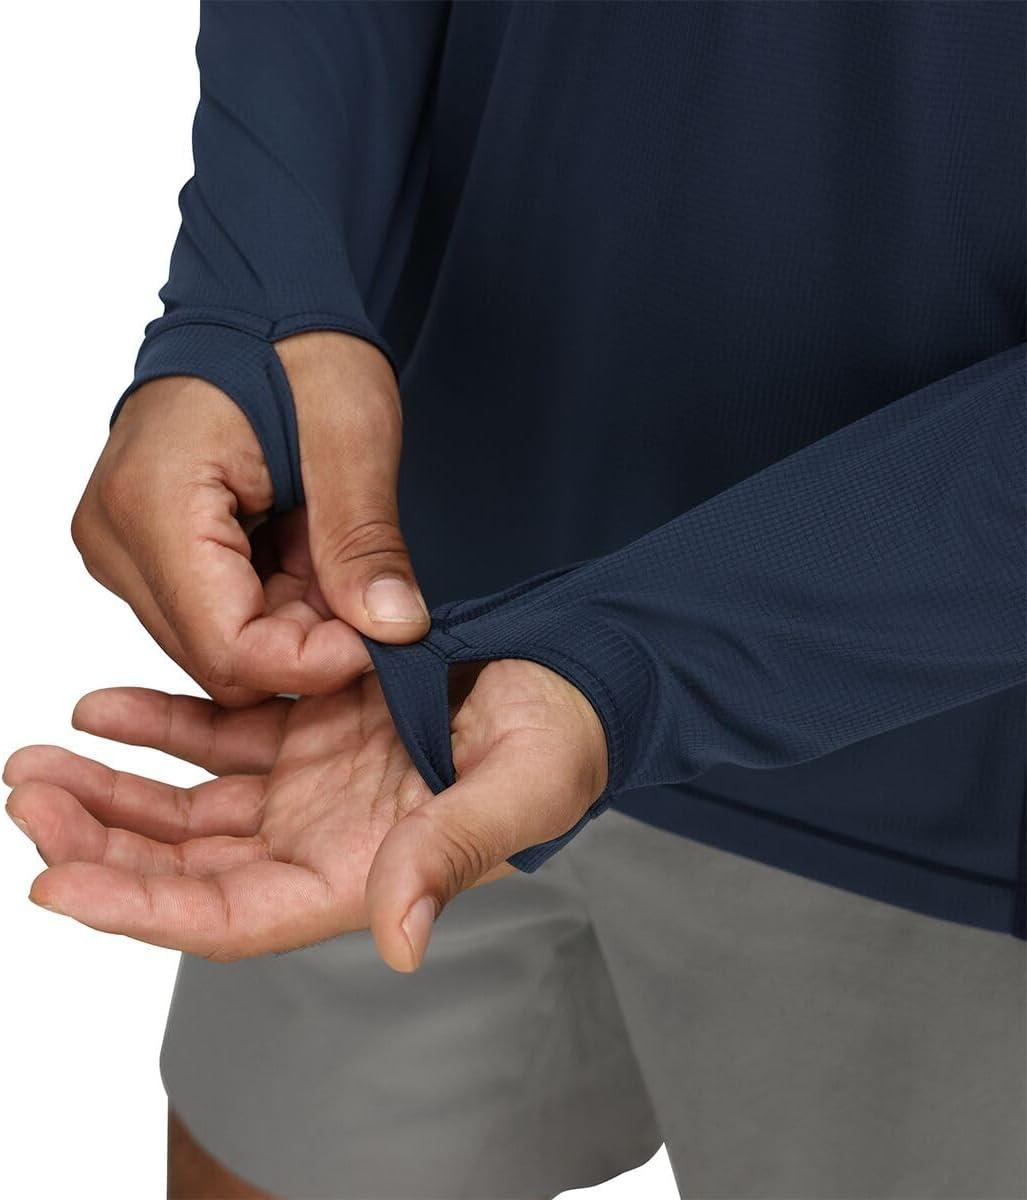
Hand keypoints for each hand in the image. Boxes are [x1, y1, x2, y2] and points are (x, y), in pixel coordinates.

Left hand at [4, 660, 607, 969]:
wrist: (570, 672)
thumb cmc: (560, 738)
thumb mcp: (521, 789)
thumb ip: (454, 852)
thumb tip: (400, 940)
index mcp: (364, 874)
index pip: (231, 915)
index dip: (142, 909)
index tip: (54, 883)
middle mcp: (322, 841)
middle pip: (186, 866)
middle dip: (100, 844)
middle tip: (30, 800)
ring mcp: (309, 784)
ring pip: (186, 804)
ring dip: (111, 788)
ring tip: (40, 760)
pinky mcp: (308, 727)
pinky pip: (217, 734)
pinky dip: (160, 724)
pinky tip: (107, 707)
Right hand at [71, 331, 428, 705]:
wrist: (259, 309)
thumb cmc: (296, 346)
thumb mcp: (350, 436)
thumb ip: (363, 541)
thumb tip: (394, 630)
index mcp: (152, 506)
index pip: (228, 649)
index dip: (316, 661)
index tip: (384, 633)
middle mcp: (116, 539)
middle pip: (221, 658)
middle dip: (309, 637)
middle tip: (364, 580)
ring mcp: (124, 548)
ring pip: (222, 644)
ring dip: (295, 617)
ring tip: (328, 545)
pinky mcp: (145, 551)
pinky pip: (216, 615)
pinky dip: (277, 599)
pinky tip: (303, 547)